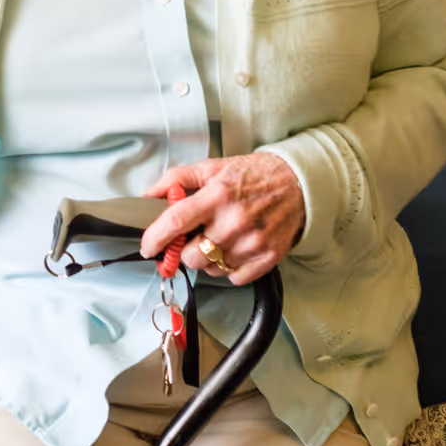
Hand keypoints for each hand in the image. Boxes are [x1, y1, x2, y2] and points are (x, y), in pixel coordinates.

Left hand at [139, 153, 304, 284]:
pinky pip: (233, 278)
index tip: (147, 247)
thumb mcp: (212, 167)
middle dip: (184, 249)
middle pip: (190, 255)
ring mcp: (252, 243)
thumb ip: (176, 180)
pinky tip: (234, 248)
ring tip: (218, 238)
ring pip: (210, 269)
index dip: (155, 238)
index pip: (176, 222)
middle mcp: (234, 221)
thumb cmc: (253, 175)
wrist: (298, 183)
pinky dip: (228, 267)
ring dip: (206, 259)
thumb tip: (148, 196)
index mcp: (217, 195)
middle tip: (194, 236)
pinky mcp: (268, 258)